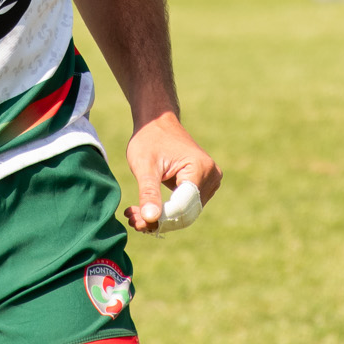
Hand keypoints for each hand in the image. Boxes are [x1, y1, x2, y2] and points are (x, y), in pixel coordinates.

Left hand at [124, 112, 219, 234]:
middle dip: (158, 220)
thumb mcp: (144, 166)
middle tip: (131, 217)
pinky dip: (166, 211)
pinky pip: (187, 207)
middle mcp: (211, 176)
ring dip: (161, 218)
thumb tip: (151, 220)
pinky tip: (147, 207)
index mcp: (200, 168)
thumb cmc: (149, 140)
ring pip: (186, 214)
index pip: (182, 207)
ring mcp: (211, 181)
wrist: (157, 124)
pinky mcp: (204, 185)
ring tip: (135, 212)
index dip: (160, 218)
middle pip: (186, 213)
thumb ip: (149, 193)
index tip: (134, 220)